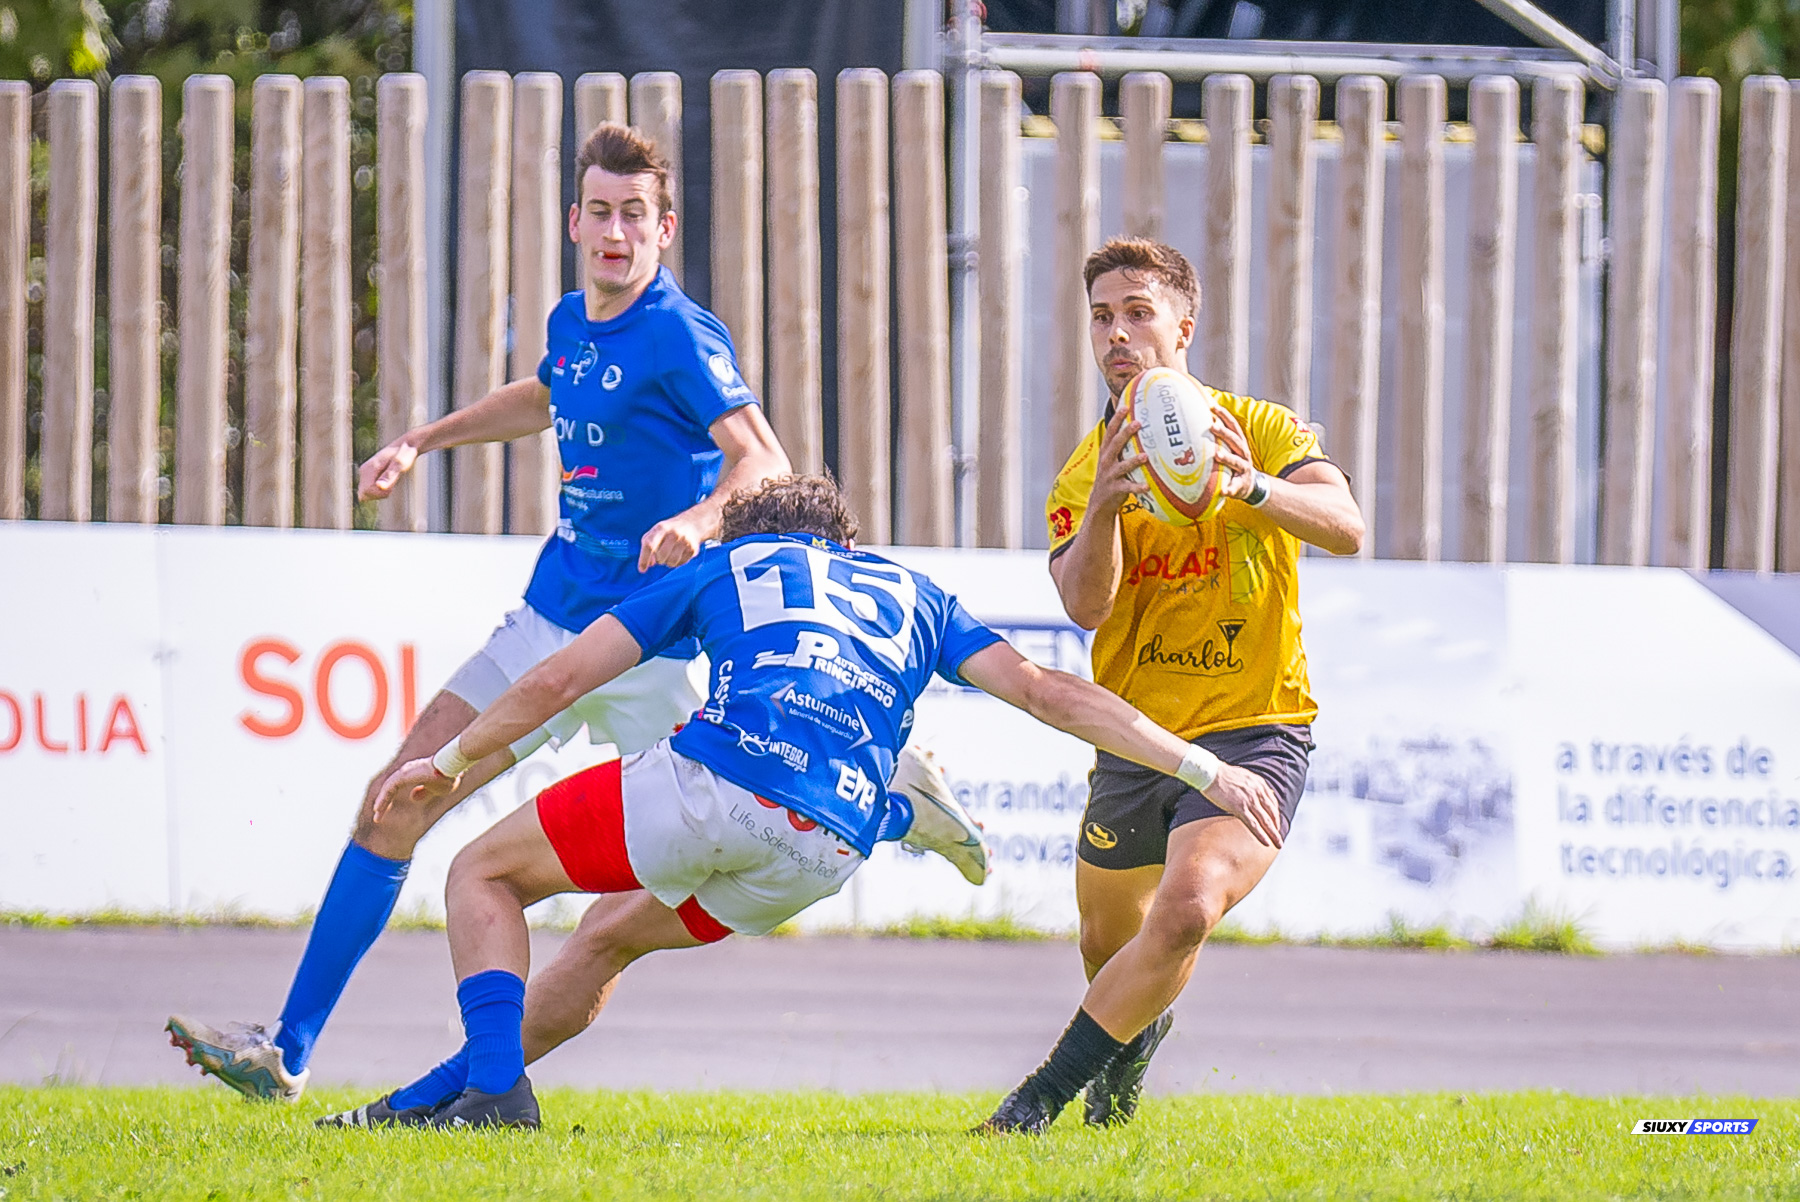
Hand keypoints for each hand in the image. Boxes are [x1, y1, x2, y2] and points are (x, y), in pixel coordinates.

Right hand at [358, 438, 420, 500]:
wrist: (406, 446)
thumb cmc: (405, 455)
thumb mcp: (400, 466)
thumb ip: (389, 476)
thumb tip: (379, 486)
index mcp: (369, 469)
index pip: (366, 491)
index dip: (380, 493)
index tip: (392, 486)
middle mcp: (364, 470)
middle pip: (363, 495)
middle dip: (378, 494)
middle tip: (391, 483)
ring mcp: (365, 473)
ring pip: (365, 494)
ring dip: (379, 493)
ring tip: (390, 481)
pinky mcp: (368, 475)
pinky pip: (369, 490)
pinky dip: (378, 490)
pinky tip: (387, 481)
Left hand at [372, 757, 455, 823]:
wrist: (452, 767)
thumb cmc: (447, 777)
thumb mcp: (436, 789)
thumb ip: (424, 793)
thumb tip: (412, 798)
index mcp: (413, 773)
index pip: (396, 786)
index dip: (389, 798)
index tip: (384, 810)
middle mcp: (407, 770)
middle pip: (390, 787)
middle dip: (384, 801)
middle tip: (377, 814)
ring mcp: (405, 771)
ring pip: (388, 788)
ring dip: (381, 802)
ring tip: (377, 816)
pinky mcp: (404, 775)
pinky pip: (389, 788)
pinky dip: (383, 798)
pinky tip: (378, 808)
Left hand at [638, 511, 709, 571]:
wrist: (692, 524)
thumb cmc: (668, 531)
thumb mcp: (655, 533)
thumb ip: (647, 546)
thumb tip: (649, 564)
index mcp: (661, 528)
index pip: (650, 545)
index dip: (644, 558)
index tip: (642, 570)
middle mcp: (674, 533)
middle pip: (660, 557)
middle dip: (659, 559)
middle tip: (662, 553)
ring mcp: (685, 541)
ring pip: (670, 563)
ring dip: (668, 562)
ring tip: (670, 553)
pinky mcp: (693, 549)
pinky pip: (680, 563)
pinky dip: (676, 562)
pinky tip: (679, 553)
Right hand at [1090, 403, 1151, 517]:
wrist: (1100, 501)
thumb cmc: (1112, 475)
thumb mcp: (1112, 459)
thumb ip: (1122, 446)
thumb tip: (1141, 426)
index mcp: (1106, 452)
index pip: (1110, 432)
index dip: (1117, 419)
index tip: (1126, 407)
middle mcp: (1106, 461)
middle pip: (1115, 444)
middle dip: (1126, 433)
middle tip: (1138, 423)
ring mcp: (1110, 476)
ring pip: (1122, 466)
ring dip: (1134, 461)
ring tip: (1145, 456)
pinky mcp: (1116, 489)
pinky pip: (1128, 488)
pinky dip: (1138, 487)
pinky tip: (1147, 486)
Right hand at [1202, 763, 1285, 848]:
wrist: (1211, 772)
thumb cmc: (1222, 774)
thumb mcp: (1244, 776)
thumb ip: (1252, 786)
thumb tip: (1254, 795)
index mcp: (1259, 783)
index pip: (1272, 803)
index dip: (1275, 816)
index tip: (1275, 825)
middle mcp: (1258, 792)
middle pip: (1272, 813)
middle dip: (1277, 828)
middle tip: (1279, 839)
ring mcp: (1250, 800)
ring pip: (1266, 821)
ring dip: (1273, 834)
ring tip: (1278, 844)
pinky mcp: (1239, 807)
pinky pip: (1253, 824)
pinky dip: (1261, 835)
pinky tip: (1266, 843)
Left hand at [1209, 405, 1258, 500]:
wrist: (1250, 484)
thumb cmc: (1233, 462)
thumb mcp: (1229, 449)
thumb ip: (1217, 438)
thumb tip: (1196, 422)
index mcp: (1239, 443)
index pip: (1233, 426)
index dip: (1224, 416)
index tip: (1213, 407)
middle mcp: (1243, 454)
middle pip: (1235, 441)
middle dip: (1224, 433)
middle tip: (1212, 426)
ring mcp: (1243, 469)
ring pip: (1236, 462)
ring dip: (1228, 458)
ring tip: (1217, 455)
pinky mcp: (1241, 485)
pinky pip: (1234, 487)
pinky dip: (1229, 489)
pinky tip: (1222, 491)